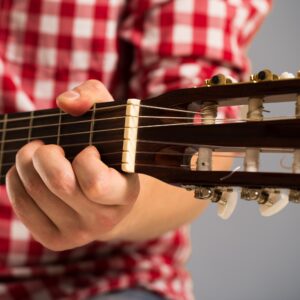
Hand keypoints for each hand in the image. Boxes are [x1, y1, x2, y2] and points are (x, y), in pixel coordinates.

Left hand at [6, 80, 139, 250]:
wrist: (109, 196)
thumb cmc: (108, 153)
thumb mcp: (110, 120)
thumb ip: (93, 97)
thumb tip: (65, 103)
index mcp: (125, 194)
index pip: (95, 184)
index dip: (85, 158)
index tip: (88, 149)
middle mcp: (105, 219)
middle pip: (59, 185)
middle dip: (43, 154)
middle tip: (46, 146)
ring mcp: (79, 233)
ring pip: (36, 192)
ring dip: (26, 162)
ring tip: (36, 154)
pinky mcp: (55, 240)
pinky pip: (22, 206)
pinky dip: (17, 181)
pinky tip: (28, 172)